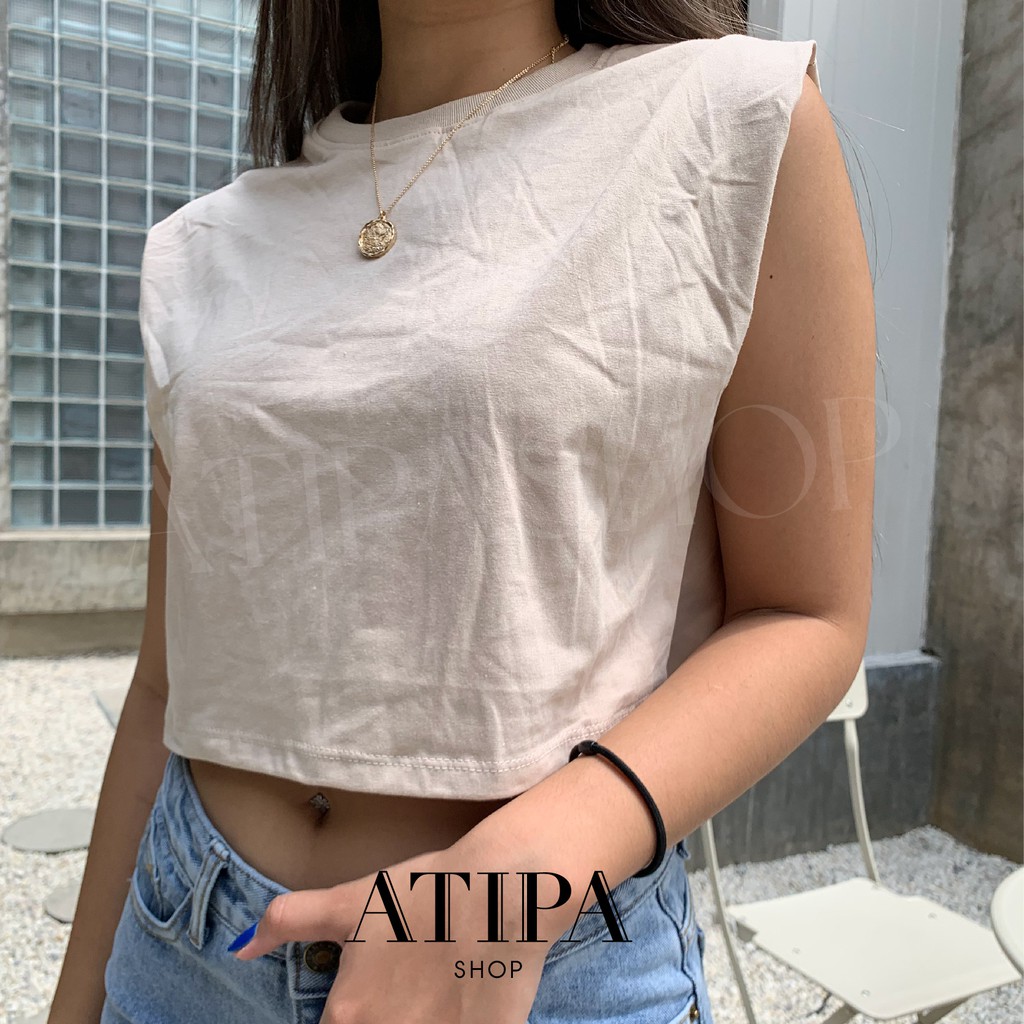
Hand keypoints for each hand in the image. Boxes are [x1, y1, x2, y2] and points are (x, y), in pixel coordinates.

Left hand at [229, 829, 578, 1023]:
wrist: (500, 890)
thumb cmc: (422, 892)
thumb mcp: (349, 899)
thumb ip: (288, 920)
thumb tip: (239, 949)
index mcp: (349, 1015)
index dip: (353, 1010)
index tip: (372, 994)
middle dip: (389, 1015)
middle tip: (411, 985)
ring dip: (419, 1019)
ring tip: (436, 990)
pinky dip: (456, 1022)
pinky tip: (466, 1000)